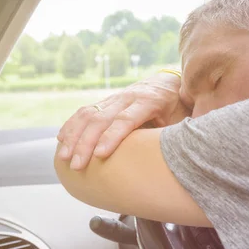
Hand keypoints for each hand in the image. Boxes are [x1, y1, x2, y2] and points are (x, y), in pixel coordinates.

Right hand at [56, 72, 190, 169]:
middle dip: (86, 143)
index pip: (127, 119)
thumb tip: (186, 155)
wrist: (169, 82)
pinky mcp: (106, 101)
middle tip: (78, 166)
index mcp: (149, 100)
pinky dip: (71, 126)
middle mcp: (128, 97)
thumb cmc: (178, 107)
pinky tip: (62, 141)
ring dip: (74, 136)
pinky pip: (84, 111)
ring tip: (64, 158)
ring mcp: (114, 98)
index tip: (100, 155)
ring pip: (88, 113)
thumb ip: (179, 133)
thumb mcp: (182, 118)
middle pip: (102, 118)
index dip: (112, 137)